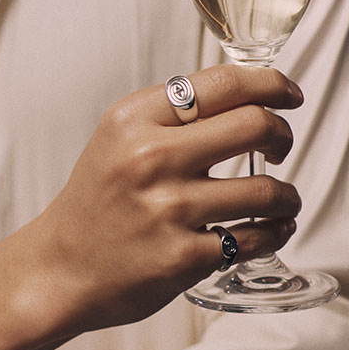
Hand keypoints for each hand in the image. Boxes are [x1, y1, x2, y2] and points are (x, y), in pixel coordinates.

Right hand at [31, 65, 302, 334]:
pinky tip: (271, 229)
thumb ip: (170, 114)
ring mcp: (168, 208)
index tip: (287, 94)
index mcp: (133, 118)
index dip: (270, 83)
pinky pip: (257, 238)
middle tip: (279, 146)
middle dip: (282, 134)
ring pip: (267, 189)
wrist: (61, 266)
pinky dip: (275, 232)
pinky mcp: (184, 257)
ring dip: (287, 195)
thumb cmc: (96, 200)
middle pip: (254, 124)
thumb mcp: (117, 137)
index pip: (222, 83)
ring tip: (280, 199)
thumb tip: (242, 95)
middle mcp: (150, 156)